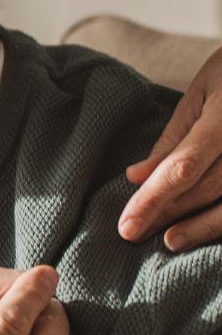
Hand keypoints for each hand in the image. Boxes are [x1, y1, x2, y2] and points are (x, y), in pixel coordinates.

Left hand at [121, 44, 221, 250]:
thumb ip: (174, 138)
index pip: (184, 167)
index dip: (154, 199)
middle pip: (208, 189)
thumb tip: (137, 177)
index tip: (127, 225)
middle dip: (169, 214)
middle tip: (134, 233)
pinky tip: (206, 228)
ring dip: (202, 226)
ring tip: (171, 241)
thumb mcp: (201, 93)